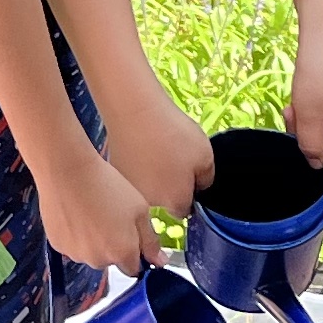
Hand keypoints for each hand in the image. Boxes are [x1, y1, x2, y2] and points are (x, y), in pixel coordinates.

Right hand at [33, 147, 161, 276]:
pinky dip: (75, 235)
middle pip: (111, 260)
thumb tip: (159, 261)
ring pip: (90, 253)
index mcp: (122, 253)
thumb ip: (150, 240)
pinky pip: (71, 245)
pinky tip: (76, 213)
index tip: (132, 236)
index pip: (134, 269)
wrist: (67, 170)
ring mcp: (75, 254)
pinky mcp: (57, 245)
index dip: (136, 253)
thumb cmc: (106, 185)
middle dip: (114, 245)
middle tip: (111, 216)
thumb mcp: (140, 209)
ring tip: (92, 212)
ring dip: (93, 241)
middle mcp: (98, 260)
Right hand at [102, 92, 214, 222]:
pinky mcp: (116, 171)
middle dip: (170, 185)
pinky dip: (138, 164)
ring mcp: (131, 187)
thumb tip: (199, 188)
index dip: (190, 194)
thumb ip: (206, 179)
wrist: (135, 112)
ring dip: (152, 175)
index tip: (190, 177)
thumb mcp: (206, 156)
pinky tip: (142, 145)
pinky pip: (133, 173)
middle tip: (174, 158)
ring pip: (147, 187)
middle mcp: (151, 203)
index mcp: (175, 202)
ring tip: (158, 148)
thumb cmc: (174, 135)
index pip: (185, 209)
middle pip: (164, 200)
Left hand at [285, 44, 322, 183]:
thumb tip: (316, 165)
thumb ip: (310, 146)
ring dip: (304, 126)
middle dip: (307, 144)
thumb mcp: (307, 115)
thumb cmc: (317, 73)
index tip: (320, 207)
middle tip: (290, 121)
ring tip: (293, 105)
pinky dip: (309, 115)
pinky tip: (298, 100)